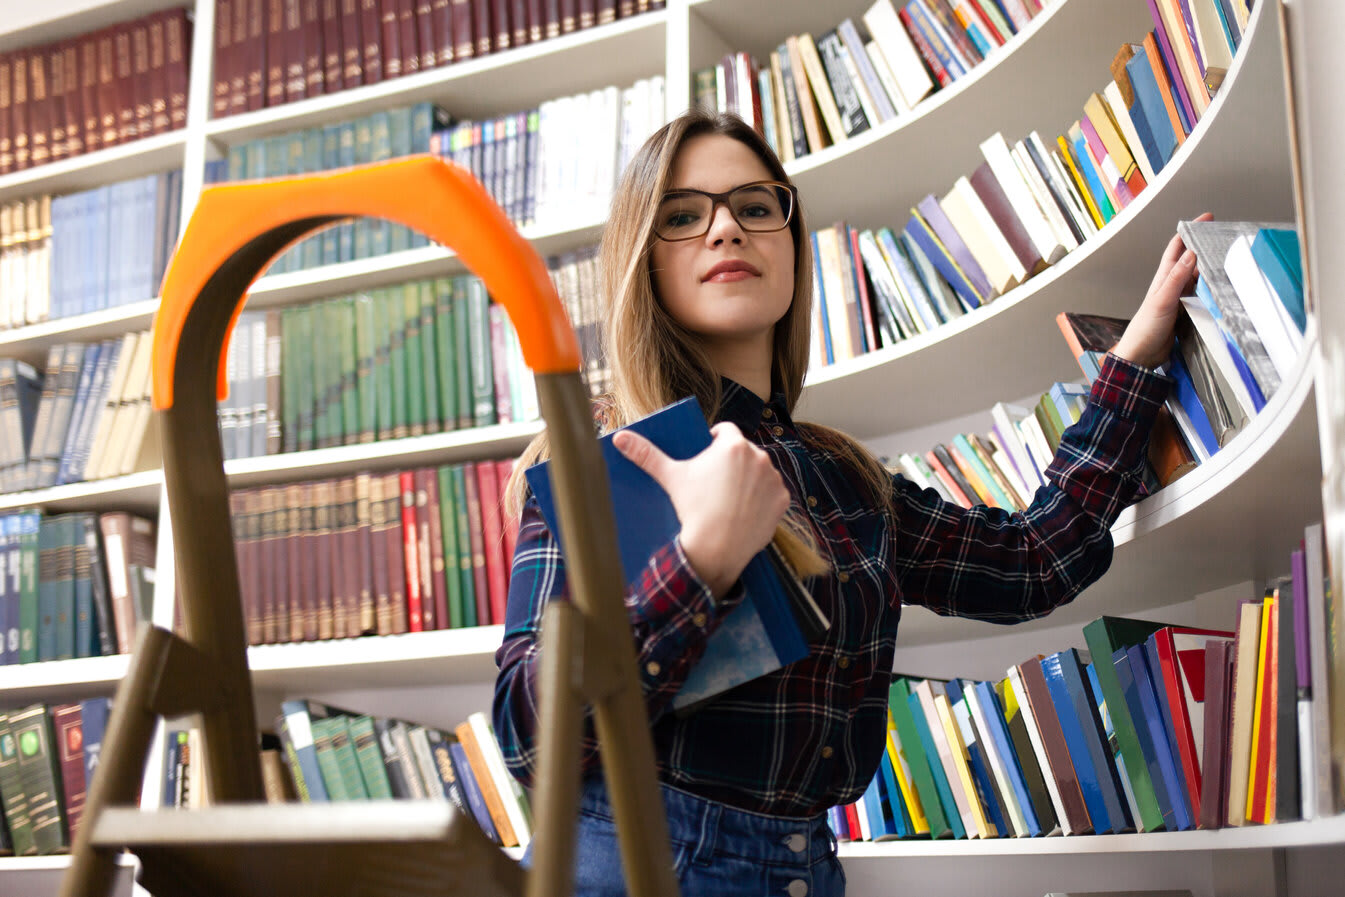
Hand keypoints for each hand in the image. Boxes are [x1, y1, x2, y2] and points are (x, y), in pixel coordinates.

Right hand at [613, 422, 790, 596]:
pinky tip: (746, 510)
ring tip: (731, 499)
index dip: (714, 442)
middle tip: (715, 484)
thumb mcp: (670, 478)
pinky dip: (763, 499)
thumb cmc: (693, 509)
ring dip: (750, 479)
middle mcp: (760, 456)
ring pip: (759, 471)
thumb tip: (620, 437)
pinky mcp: (783, 499)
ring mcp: (774, 478)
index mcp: (733, 444)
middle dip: (732, 462)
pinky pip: (772, 493)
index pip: (725, 430)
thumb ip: (646, 454)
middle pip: (743, 452)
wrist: (717, 548)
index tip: (706, 458)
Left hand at [1111, 212, 1212, 369]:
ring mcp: (1180, 298)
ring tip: (1230, 257)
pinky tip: (1223, 287)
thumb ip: (1176, 278)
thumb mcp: (1162, 300)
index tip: (1207, 218)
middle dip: (1206, 246)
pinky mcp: (1187, 312)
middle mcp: (1172, 285)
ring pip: (1199, 277)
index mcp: (1164, 277)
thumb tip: (1190, 253)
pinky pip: (1202, 295)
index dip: (1190, 231)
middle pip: (1191, 260)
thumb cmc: (1145, 329)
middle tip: (1226, 237)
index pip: (1177, 247)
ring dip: (1211, 267)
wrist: (1141, 356)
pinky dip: (1212, 288)